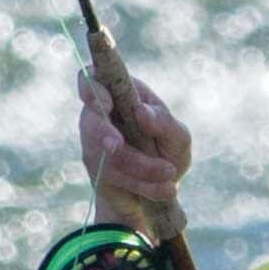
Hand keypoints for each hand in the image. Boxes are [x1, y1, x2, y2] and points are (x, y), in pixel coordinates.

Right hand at [79, 66, 191, 227]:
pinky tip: (165, 190)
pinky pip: (113, 176)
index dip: (91, 87)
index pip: (91, 78)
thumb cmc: (169, 152)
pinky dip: (143, 184)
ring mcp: (95, 145)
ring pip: (107, 153)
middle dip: (105, 134)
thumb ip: (164, 121)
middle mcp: (102, 116)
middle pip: (91, 119)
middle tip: (118, 146)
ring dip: (141, 166)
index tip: (105, 103)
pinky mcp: (96, 171)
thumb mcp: (177, 137)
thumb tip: (140, 111)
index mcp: (122, 95)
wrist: (162, 191)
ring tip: (170, 174)